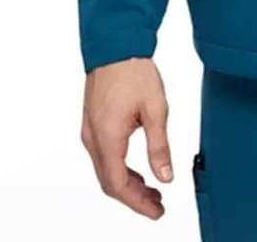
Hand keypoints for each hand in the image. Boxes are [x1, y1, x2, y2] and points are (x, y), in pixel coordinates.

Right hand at [81, 57, 172, 218]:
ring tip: (152, 190)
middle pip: (109, 182)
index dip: (138, 203)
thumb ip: (159, 146)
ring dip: (127, 184)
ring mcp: (90, 131)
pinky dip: (120, 169)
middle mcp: (93, 139)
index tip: (157, 211)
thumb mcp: (155, 109)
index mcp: (107, 138)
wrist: (115, 45)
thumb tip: (166, 176)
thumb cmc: (134, 71)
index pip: (118, 184)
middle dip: (134, 197)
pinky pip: (103, 156)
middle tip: (158, 205)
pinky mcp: (93, 123)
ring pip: (105, 170)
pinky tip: (137, 169)